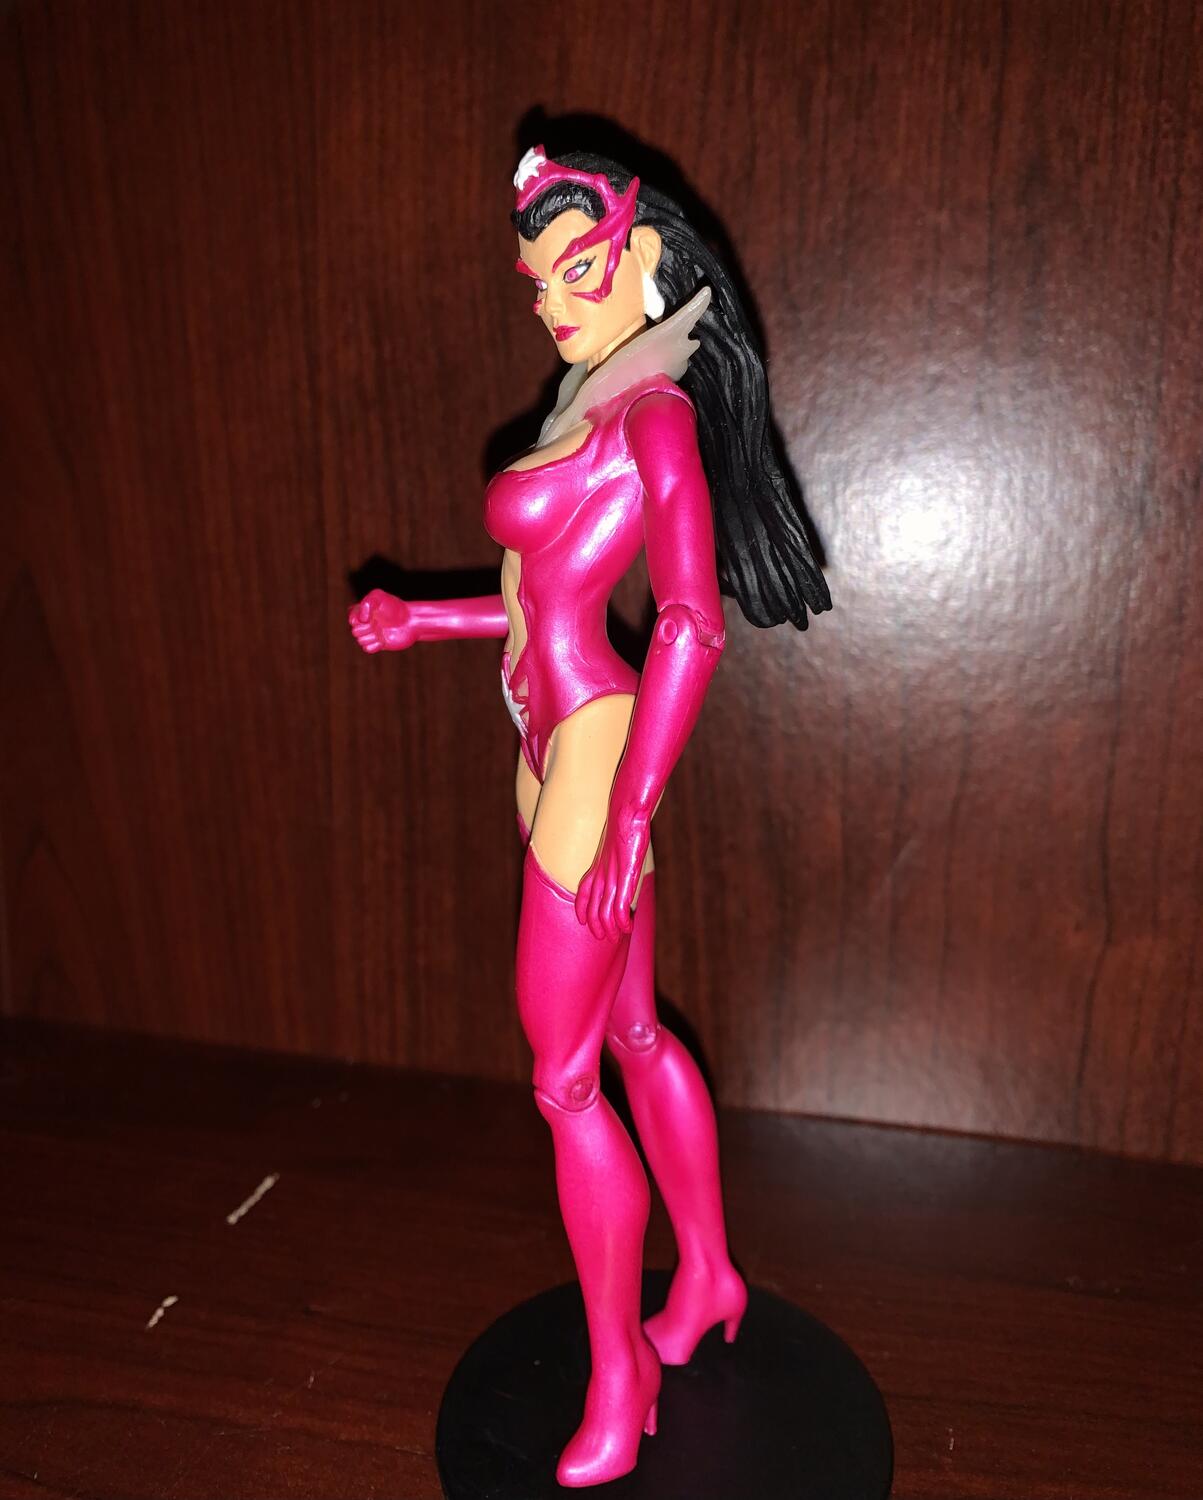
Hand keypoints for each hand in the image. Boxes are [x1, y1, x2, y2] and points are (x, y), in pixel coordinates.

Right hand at [348, 589, 415, 651]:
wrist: (411, 621)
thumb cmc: (395, 607)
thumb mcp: (379, 596)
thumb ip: (366, 603)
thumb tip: (361, 620)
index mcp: (364, 612)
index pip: (351, 618)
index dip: (357, 619)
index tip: (368, 616)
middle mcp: (366, 624)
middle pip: (354, 631)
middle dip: (366, 628)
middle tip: (378, 624)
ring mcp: (372, 634)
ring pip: (360, 640)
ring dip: (371, 637)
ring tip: (381, 632)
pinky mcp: (378, 644)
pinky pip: (367, 649)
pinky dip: (374, 645)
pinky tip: (383, 640)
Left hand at [575, 807, 650, 940]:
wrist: (626, 811)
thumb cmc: (623, 818)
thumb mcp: (616, 835)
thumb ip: (616, 847)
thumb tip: (621, 845)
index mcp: (598, 865)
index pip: (584, 892)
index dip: (583, 909)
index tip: (585, 921)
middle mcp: (601, 874)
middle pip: (593, 907)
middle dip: (597, 925)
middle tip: (603, 938)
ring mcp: (613, 876)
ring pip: (605, 911)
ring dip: (610, 928)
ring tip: (615, 938)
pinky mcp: (626, 877)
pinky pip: (620, 905)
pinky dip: (622, 920)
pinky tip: (627, 927)